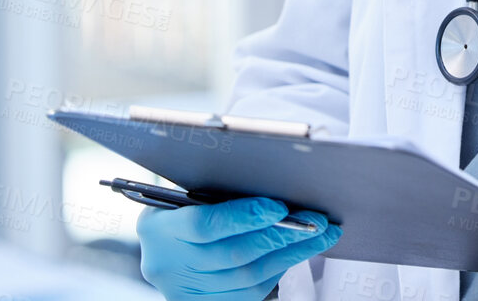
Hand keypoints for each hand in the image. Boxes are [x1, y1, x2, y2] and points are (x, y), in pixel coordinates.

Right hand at [137, 196, 340, 300]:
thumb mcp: (188, 190)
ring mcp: (184, 290)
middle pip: (232, 256)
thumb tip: (275, 187)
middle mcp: (167, 265)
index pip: (203, 225)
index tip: (279, 207)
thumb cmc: (181, 206)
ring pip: (246, 279)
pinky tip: (296, 254)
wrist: (160, 243)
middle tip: (315, 222)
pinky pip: (247, 294)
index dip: (243, 217)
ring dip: (289, 256)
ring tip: (319, 237)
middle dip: (280, 237)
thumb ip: (222, 190)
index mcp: (159, 227)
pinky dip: (276, 271)